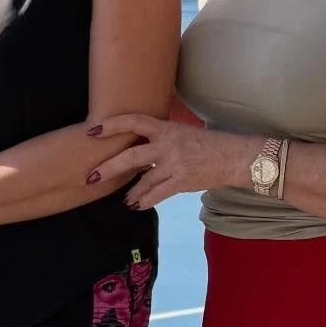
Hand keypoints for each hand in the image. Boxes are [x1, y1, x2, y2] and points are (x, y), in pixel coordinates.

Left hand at [84, 114, 248, 209]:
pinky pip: (157, 194)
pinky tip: (137, 205)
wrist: (234, 157)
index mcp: (166, 128)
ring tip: (123, 200)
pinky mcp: (182, 181)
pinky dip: (145, 201)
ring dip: (130, 192)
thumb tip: (140, 146)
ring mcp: (174, 164)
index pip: (133, 122)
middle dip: (108, 168)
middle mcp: (167, 145)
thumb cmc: (209, 144)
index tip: (92, 131)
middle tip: (91, 177)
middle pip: (131, 157)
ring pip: (143, 180)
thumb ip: (161, 138)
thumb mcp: (183, 132)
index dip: (111, 125)